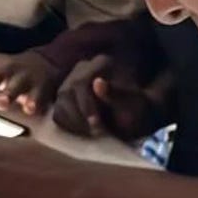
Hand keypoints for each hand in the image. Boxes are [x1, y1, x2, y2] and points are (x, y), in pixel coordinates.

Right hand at [52, 54, 167, 140]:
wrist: (138, 115)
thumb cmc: (140, 110)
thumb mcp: (134, 104)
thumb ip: (116, 94)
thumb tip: (97, 83)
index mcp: (102, 63)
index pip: (81, 83)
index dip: (85, 105)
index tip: (96, 124)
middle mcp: (84, 68)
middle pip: (66, 93)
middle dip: (78, 117)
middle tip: (94, 132)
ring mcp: (73, 81)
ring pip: (60, 102)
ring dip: (73, 122)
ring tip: (91, 133)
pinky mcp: (67, 96)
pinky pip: (58, 112)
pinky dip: (68, 124)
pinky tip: (83, 131)